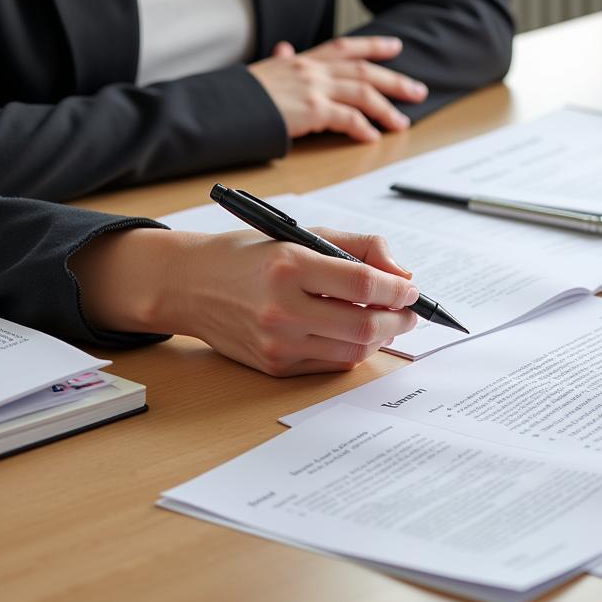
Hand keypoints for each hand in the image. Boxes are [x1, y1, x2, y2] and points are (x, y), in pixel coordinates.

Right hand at [71, 226, 420, 375]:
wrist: (190, 285)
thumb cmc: (251, 256)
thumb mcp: (302, 235)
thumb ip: (358, 248)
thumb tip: (400, 274)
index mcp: (290, 266)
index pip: (362, 284)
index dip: (397, 290)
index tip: (411, 289)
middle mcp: (282, 308)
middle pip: (364, 326)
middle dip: (398, 320)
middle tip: (410, 312)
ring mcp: (277, 342)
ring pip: (352, 350)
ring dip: (380, 338)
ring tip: (387, 322)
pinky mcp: (274, 365)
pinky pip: (330, 363)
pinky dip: (352, 350)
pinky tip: (356, 334)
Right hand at [248, 37, 428, 141]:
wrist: (220, 106)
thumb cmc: (238, 93)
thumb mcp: (263, 69)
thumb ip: (281, 59)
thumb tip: (284, 48)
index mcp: (302, 59)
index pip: (346, 47)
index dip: (374, 46)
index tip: (395, 47)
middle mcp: (312, 69)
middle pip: (365, 71)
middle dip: (395, 81)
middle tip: (418, 91)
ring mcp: (313, 87)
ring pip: (363, 94)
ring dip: (386, 109)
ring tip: (401, 122)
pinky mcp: (311, 110)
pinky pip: (347, 118)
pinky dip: (364, 128)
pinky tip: (372, 137)